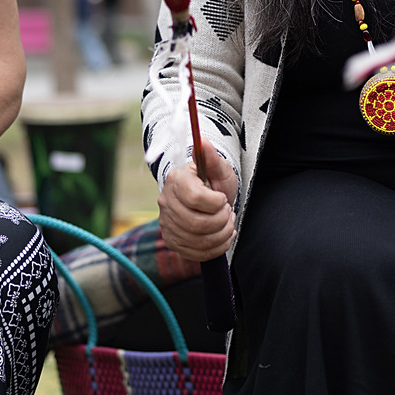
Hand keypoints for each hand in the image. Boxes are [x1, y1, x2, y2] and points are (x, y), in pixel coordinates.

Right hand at [158, 143, 237, 262]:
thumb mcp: (219, 168)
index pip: (196, 198)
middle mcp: (166, 203)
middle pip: (197, 224)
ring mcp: (167, 224)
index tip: (223, 198)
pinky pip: (197, 253)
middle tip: (228, 212)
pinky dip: (217, 247)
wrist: (206, 199)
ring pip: (199, 241)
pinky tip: (222, 235)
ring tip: (227, 222)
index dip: (216, 202)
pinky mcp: (173, 241)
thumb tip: (202, 140)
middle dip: (222, 220)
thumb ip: (211, 157)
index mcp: (176, 181)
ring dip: (222, 234)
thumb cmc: (213, 182)